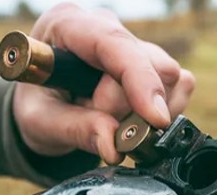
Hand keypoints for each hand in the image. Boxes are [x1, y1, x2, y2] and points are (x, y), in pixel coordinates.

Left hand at [13, 3, 195, 164]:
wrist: (45, 105)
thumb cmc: (37, 105)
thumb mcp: (40, 122)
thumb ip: (75, 130)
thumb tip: (114, 147)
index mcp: (68, 26)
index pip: (114, 44)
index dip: (139, 80)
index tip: (155, 118)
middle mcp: (105, 26)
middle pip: (147, 63)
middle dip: (129, 107)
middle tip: (99, 126)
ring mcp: (133, 42)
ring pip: (168, 77)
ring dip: (144, 111)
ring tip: (107, 118)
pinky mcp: (154, 61)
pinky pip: (179, 86)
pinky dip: (160, 111)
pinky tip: (131, 116)